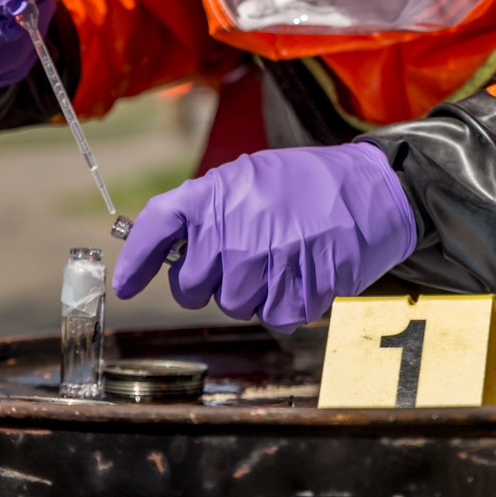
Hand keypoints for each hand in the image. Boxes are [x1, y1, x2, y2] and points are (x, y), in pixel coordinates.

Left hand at [112, 142, 415, 331]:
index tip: (125, 286)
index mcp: (215, 192)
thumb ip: (209, 209)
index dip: (136, 261)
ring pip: (234, 306)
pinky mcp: (298, 288)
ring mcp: (265, 261)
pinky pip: (275, 319)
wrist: (370, 189)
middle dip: (207, 284)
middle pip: (190, 288)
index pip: (157, 224)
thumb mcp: (249, 178)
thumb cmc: (307, 184)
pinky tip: (301, 276)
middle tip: (236, 264)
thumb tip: (170, 249)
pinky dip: (286, 306)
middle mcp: (233, 228)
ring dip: (252, 295)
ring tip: (278, 262)